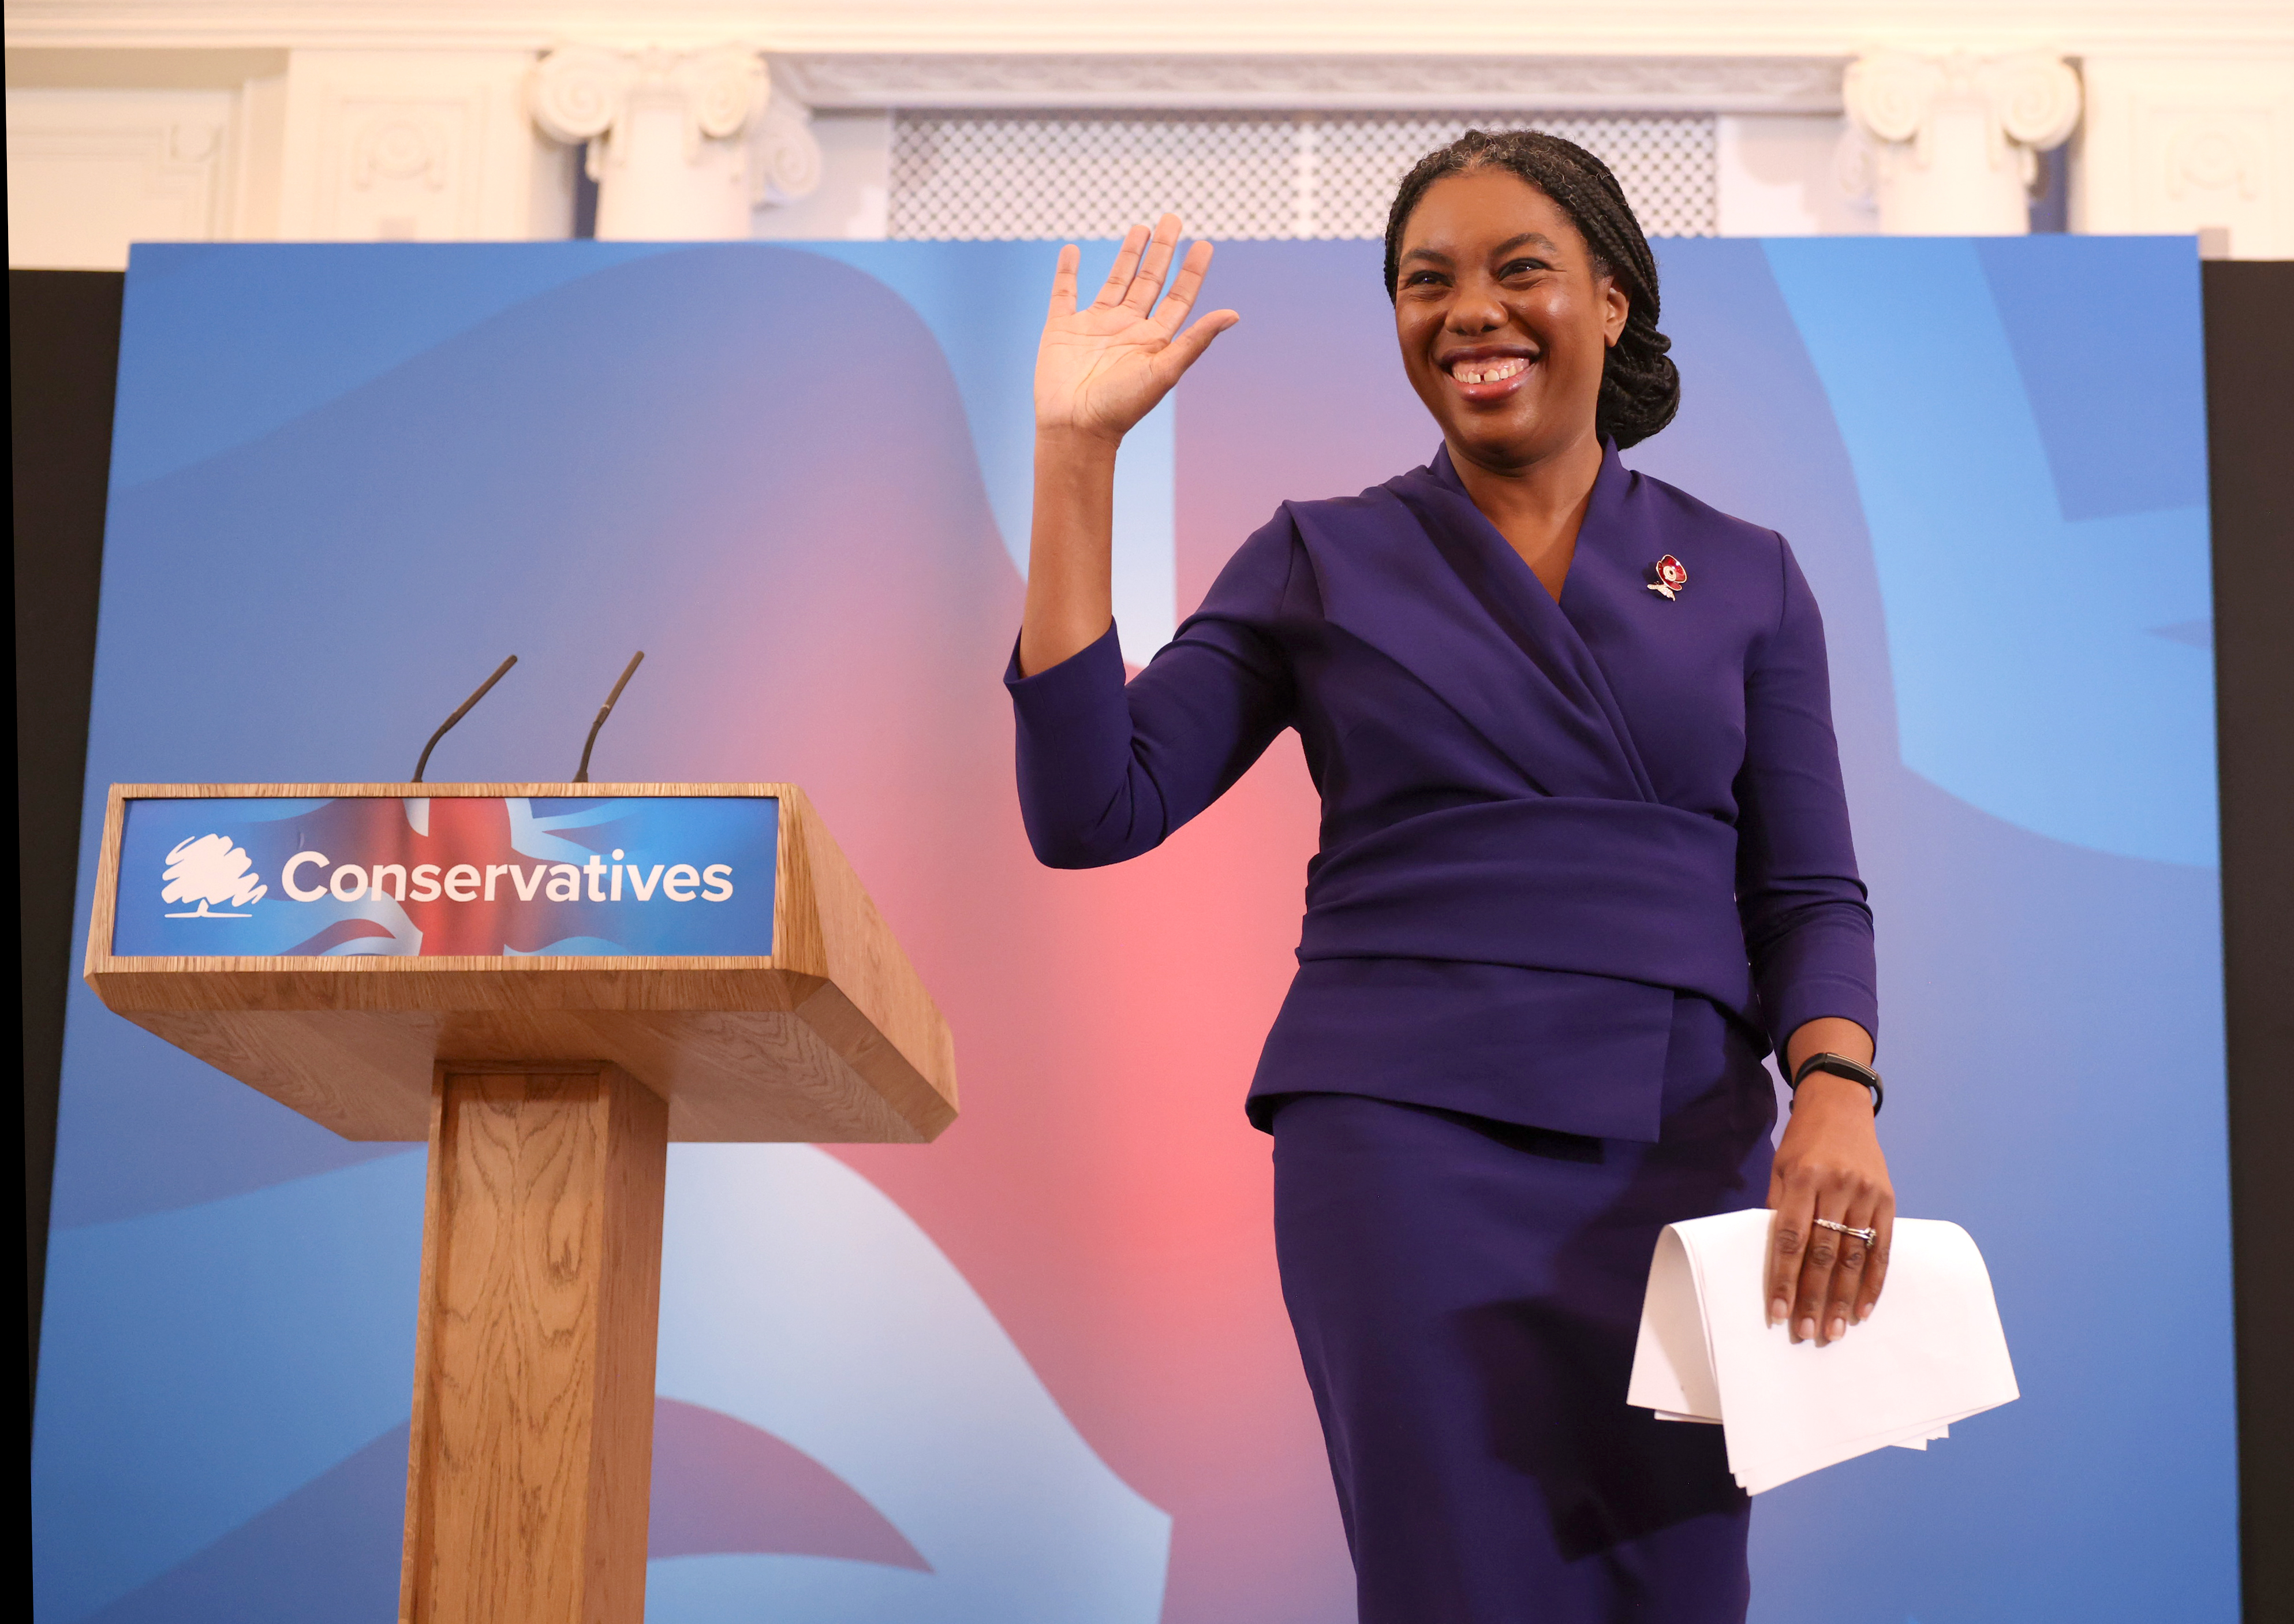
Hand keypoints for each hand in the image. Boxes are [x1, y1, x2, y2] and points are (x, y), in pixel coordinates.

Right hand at [1035, 214, 1237, 444]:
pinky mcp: (1061, 329)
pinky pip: (1064, 293)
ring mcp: (1094, 326)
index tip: (1205, 245)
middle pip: (1149, 280)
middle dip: (1162, 250)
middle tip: (1173, 218)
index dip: (1192, 271)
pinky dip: (1067, 271)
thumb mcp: (1165, 372)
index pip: (1178, 297)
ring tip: (1140, 227)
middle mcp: (1126, 329)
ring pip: (1114, 281)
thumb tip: (1234, 314)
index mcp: (1153, 340)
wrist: (1075, 429)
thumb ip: (1196, 341)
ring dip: (1127, 254)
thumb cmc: (1121, 407)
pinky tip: (1072, 250)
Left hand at [1766, 1033, 1892, 1345]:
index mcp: (1803, 1178)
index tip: (1778, 1313)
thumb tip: (1775, 1260)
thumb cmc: (1802, 1142)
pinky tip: (1863, 1308)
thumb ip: (1779, 1209)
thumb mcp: (1780, 1167)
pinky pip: (1882, 1249)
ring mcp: (1866, 1195)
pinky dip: (1873, 1282)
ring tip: (1834, 1330)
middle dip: (1814, 1297)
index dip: (1784, 1279)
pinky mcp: (1888, 1201)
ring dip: (1843, 1297)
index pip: (1791, 1239)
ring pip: (1854, 1256)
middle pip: (1824, 1253)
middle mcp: (1837, 1187)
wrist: (1841, 1106)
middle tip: (1808, 1332)